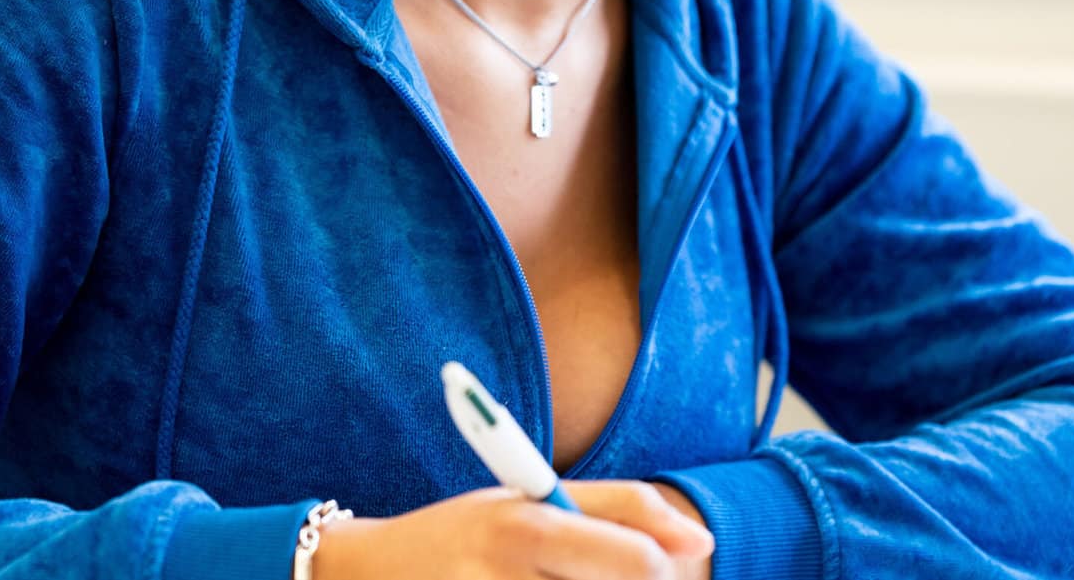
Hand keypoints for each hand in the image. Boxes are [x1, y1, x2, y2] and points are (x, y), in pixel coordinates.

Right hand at [311, 483, 711, 579]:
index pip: (618, 553)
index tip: (662, 568)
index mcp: (521, 527)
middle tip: (587, 573)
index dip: (652, 565)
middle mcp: (500, 576)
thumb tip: (703, 541)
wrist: (370, 575)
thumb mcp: (528, 501)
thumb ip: (618, 509)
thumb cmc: (465, 535)